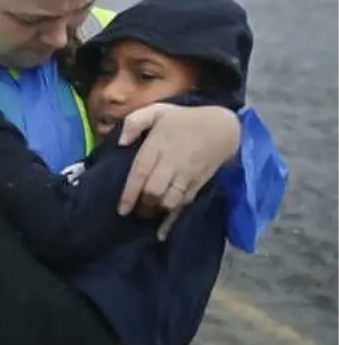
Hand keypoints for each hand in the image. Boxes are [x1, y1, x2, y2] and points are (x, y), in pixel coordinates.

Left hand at [118, 103, 239, 238]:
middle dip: (142, 204)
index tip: (121, 209)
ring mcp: (187, 175)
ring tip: (145, 216)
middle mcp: (173, 162)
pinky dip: (172, 221)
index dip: (130, 193)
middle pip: (155, 190)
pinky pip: (184, 205)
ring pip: (170, 200)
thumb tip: (121, 142)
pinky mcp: (198, 184)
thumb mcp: (157, 110)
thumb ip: (135, 121)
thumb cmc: (182, 120)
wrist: (222, 127)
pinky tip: (161, 234)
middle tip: (132, 211)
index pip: (141, 172)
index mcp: (159, 145)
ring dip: (156, 212)